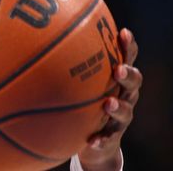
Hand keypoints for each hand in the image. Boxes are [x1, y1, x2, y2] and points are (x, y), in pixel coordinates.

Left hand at [77, 28, 141, 170]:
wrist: (96, 141)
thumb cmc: (86, 100)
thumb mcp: (80, 81)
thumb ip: (67, 61)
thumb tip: (38, 37)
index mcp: (116, 78)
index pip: (127, 58)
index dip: (128, 46)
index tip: (123, 32)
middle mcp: (124, 95)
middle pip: (134, 82)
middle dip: (128, 74)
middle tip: (119, 70)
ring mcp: (121, 117)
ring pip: (126, 111)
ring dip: (118, 107)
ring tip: (108, 104)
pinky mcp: (113, 138)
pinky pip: (109, 139)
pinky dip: (102, 139)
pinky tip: (92, 140)